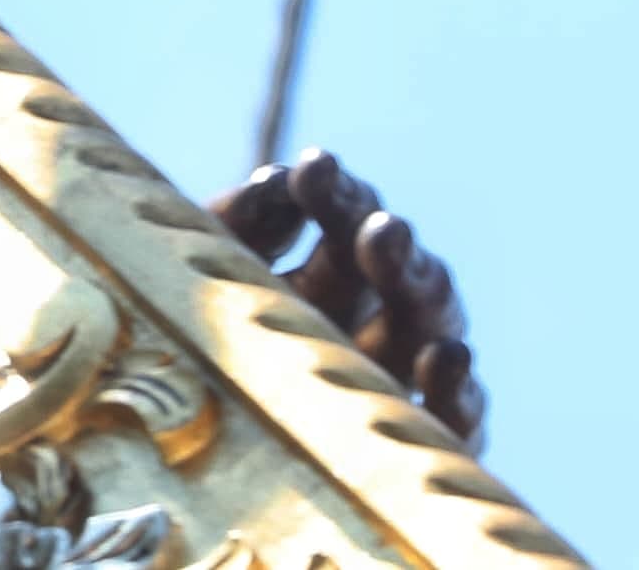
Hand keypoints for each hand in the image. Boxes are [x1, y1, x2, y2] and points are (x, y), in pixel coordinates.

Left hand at [211, 150, 483, 446]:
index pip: (346, 224)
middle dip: (381, 236)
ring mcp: (394, 384)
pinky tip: (445, 355)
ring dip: (418, 285)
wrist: (183, 472)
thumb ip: (233, 226)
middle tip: (371, 221)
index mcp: (319, 283)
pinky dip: (456, 389)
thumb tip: (276, 178)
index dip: (337, 195)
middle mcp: (363, 328)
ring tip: (390, 250)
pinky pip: (451, 422)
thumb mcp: (197, 281)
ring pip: (428, 326)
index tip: (313, 166)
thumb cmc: (183, 353)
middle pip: (393, 271)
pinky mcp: (417, 449)